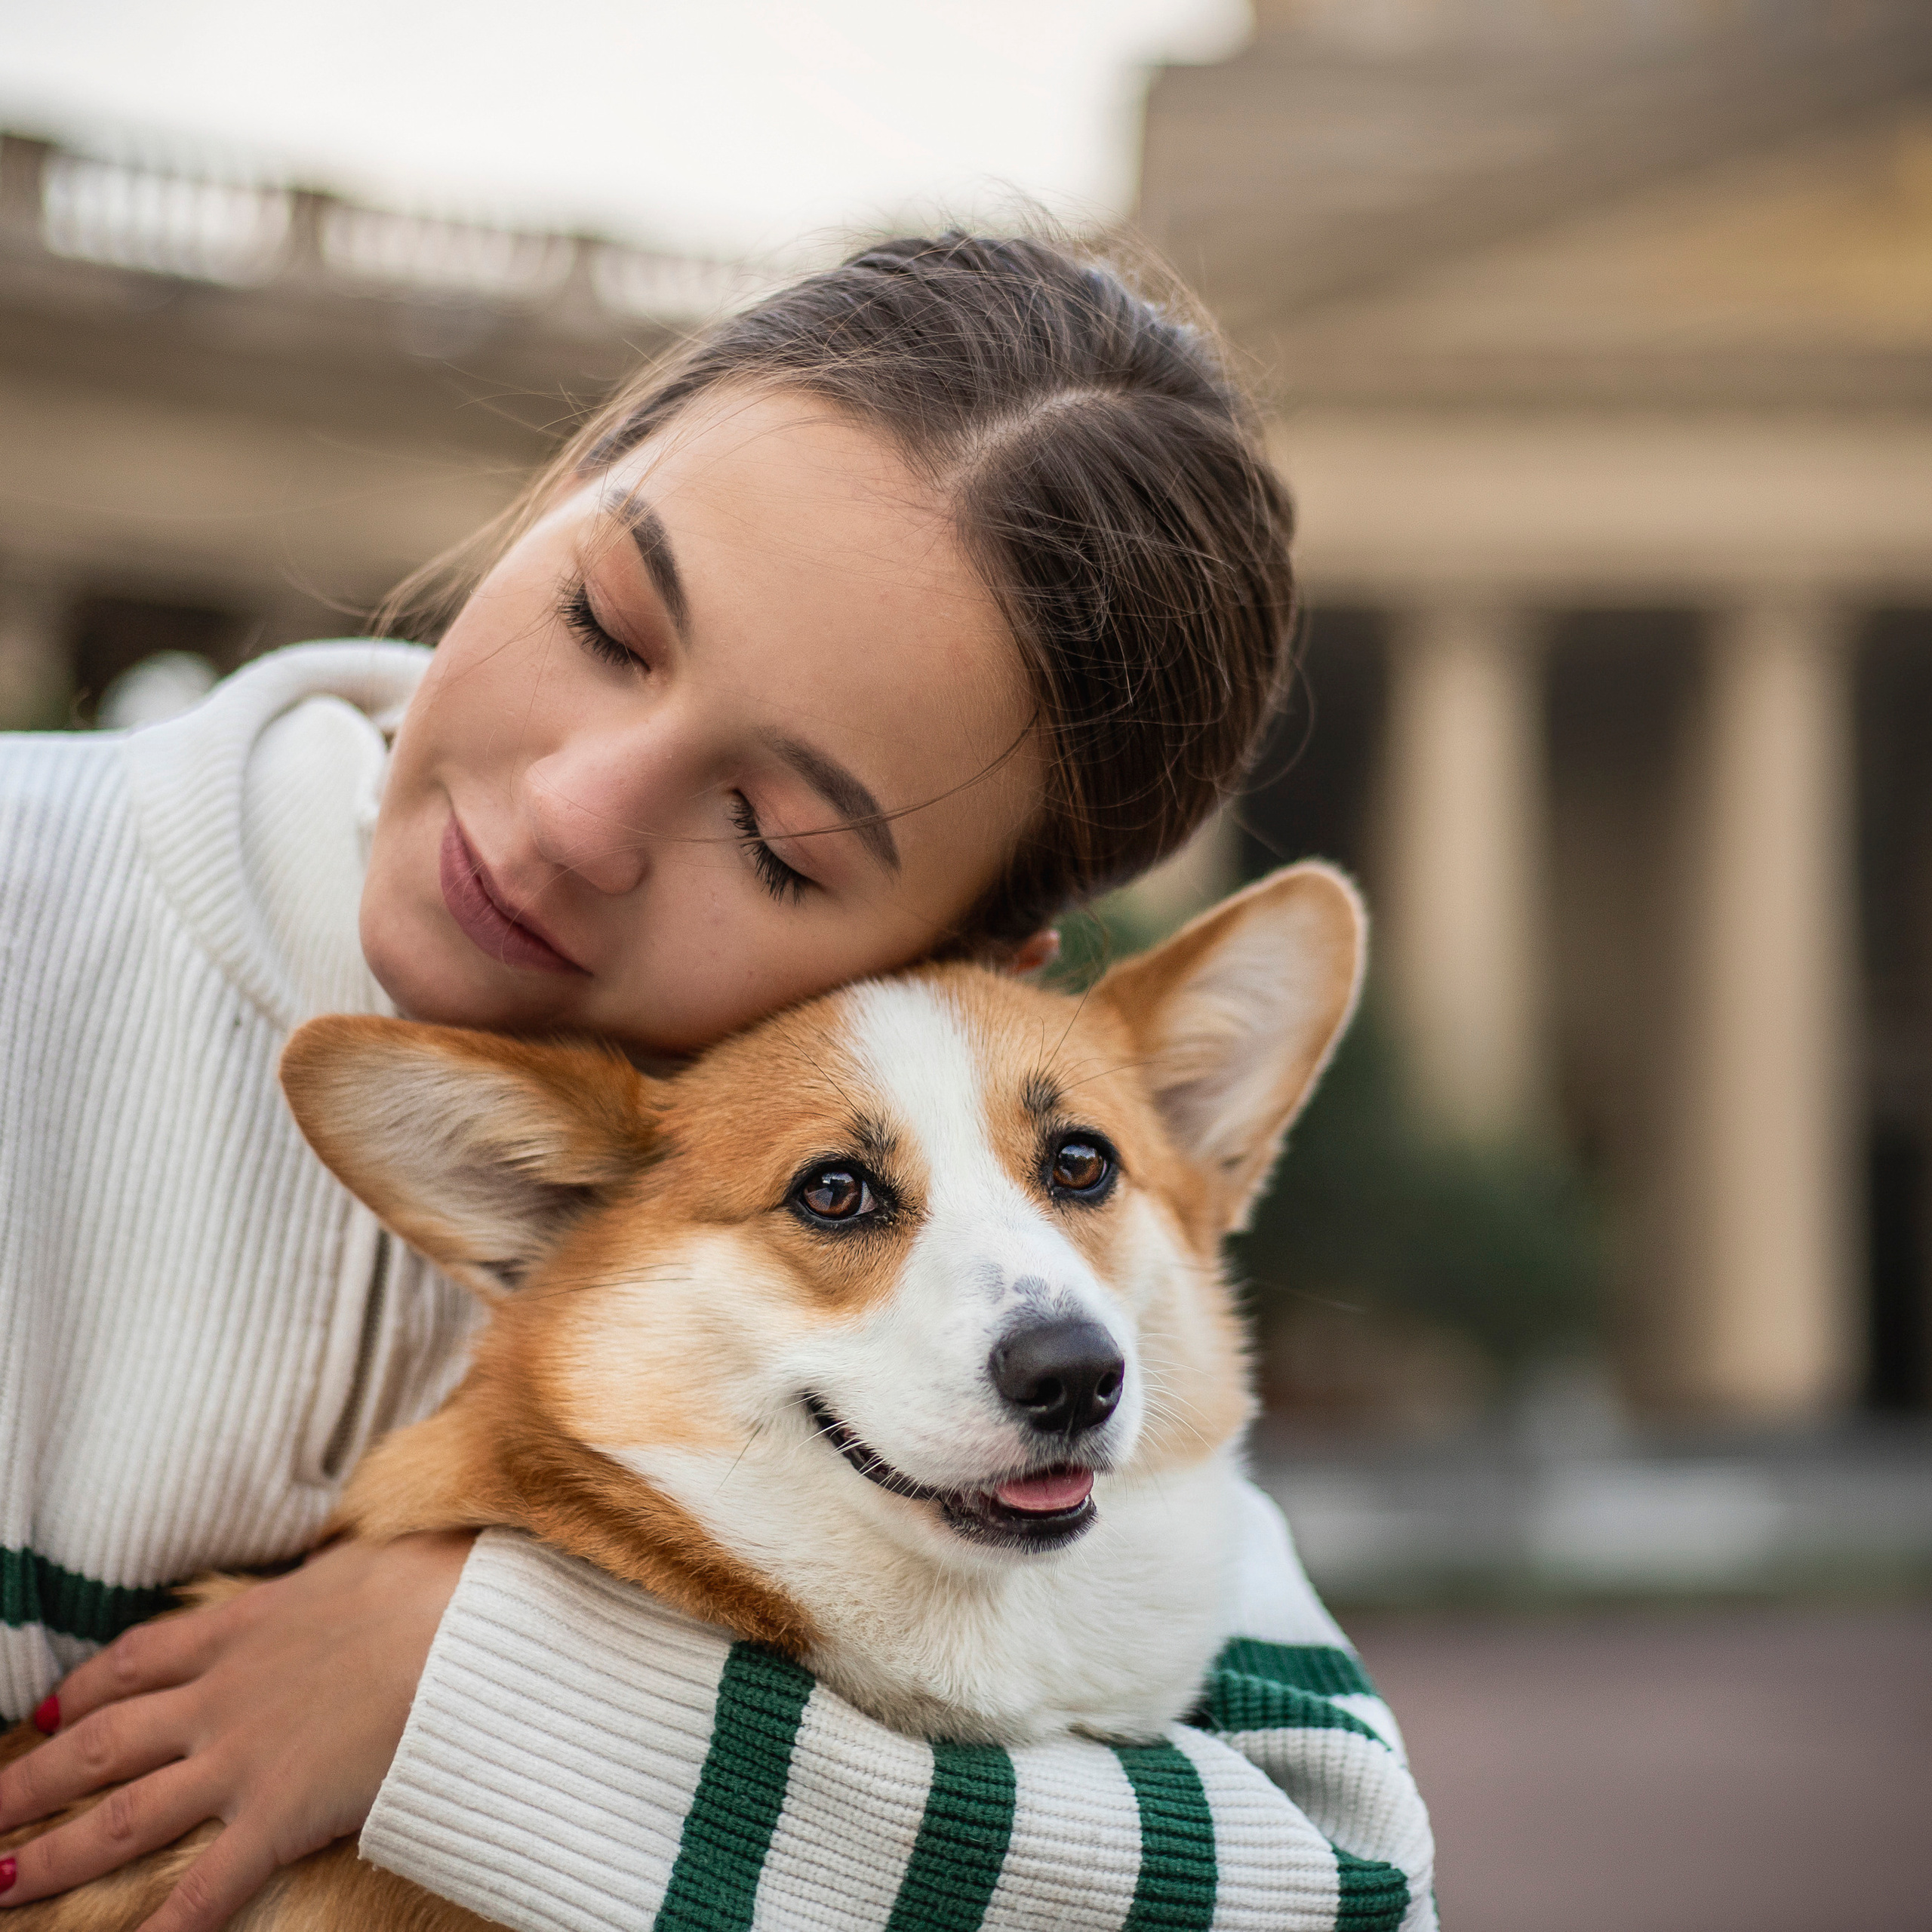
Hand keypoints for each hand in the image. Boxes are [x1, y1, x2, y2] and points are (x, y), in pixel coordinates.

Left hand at [0, 1531, 473, 1930]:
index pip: (139, 1658)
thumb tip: (347, 1571)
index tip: (48, 1709)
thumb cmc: (434, 1584)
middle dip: (28, 1781)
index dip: (85, 1687)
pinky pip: (205, 1889)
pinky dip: (163, 1931)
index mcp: (245, 1626)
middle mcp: (224, 1696)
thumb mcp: (367, 1560)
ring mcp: (244, 1759)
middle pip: (100, 1743)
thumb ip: (333, 1581)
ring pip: (121, 1818)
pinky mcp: (280, 1814)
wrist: (466, 1630)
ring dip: (51, 1857)